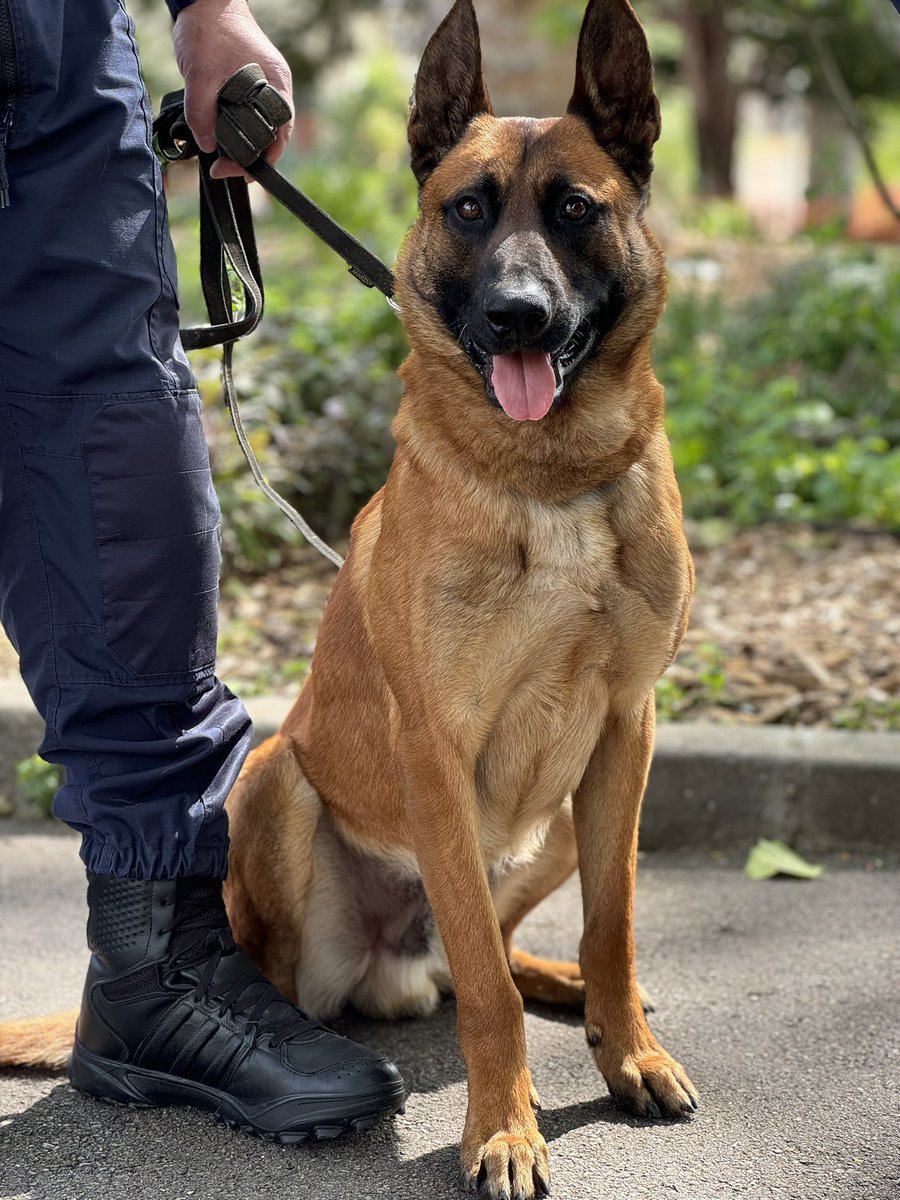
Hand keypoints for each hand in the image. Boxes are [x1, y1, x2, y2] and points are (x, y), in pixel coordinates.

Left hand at [173, 0, 292, 179]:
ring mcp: (264, 85)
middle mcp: (275, 88)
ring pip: (258, 127)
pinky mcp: (248, 83)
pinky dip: (235, 129)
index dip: (264, 159)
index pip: (280, 135)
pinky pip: (247, 115)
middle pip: (271, 136)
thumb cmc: (210, 28)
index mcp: (276, 86)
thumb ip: (202, 114)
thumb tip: (207, 146)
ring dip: (242, 144)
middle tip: (224, 169)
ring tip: (221, 158)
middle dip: (250, 157)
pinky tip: (219, 136)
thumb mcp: (200, 76)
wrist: (203, 0)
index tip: (242, 173)